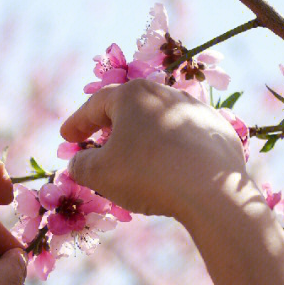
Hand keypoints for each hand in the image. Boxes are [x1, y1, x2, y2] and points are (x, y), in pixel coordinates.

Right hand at [59, 79, 250, 224]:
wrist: (212, 190)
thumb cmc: (147, 175)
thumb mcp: (99, 173)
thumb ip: (80, 165)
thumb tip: (79, 162)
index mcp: (133, 95)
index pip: (95, 105)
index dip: (77, 123)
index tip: (66, 137)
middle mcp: (166, 94)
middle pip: (129, 108)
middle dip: (110, 126)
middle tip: (97, 143)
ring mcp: (196, 111)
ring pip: (159, 122)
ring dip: (142, 138)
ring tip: (133, 158)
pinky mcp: (217, 131)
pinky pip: (184, 139)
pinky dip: (170, 150)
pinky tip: (167, 168)